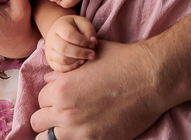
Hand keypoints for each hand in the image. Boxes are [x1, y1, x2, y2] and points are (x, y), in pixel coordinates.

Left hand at [31, 40, 167, 139]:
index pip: (40, 98)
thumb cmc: (122, 62)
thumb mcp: (90, 58)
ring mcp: (81, 132)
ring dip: (55, 132)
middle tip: (64, 111)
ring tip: (69, 126)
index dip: (52, 96)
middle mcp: (66, 113)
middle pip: (38, 121)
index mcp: (61, 89)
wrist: (151, 79)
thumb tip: (49, 79)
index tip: (64, 95)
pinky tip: (84, 132)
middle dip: (48, 115)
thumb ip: (64, 70)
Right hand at [45, 15, 96, 72]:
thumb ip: (89, 31)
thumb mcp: (82, 23)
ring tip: (87, 58)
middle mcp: (51, 38)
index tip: (93, 45)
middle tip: (93, 55)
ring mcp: (49, 51)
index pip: (69, 35)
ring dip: (77, 61)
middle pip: (64, 49)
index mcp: (59, 26)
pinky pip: (60, 68)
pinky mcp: (50, 61)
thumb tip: (93, 42)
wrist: (60, 32)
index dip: (83, 41)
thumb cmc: (75, 27)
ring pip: (62, 60)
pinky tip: (81, 63)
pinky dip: (72, 68)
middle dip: (81, 53)